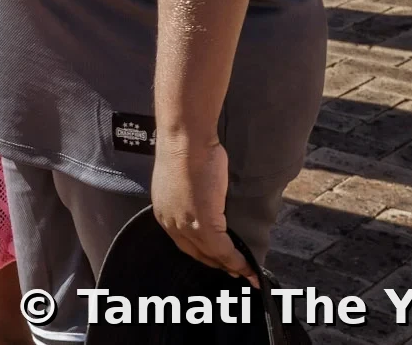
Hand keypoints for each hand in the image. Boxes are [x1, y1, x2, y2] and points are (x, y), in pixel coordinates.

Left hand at [151, 137, 255, 283]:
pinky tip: (247, 266)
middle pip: (195, 253)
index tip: (218, 259)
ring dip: (229, 266)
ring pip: (210, 255)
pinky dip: (237, 261)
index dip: (202, 253)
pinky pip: (223, 251)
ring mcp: (186, 226)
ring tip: (244, 272)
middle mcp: (170, 222)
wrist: (186, 140)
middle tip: (233, 270)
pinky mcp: (204, 225)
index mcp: (164, 211)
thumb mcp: (183, 178)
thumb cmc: (186, 149)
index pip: (184, 242)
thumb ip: (191, 195)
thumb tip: (206, 200)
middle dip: (216, 263)